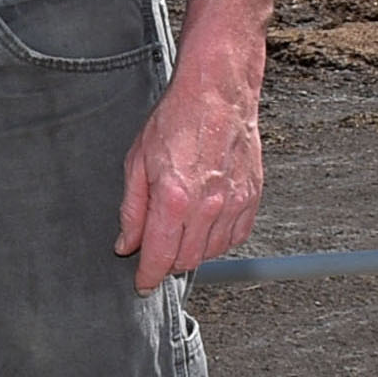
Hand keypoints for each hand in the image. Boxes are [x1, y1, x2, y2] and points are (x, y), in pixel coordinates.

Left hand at [115, 66, 263, 291]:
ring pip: (212, 252)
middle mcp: (207, 206)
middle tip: (156, 252)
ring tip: (180, 232)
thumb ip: (132, 210)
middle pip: (186, 261)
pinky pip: (236, 236)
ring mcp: (233, 203)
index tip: (142, 284)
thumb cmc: (177, 119)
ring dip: (193, 251)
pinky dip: (219, 239)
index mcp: (174, 199)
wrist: (217, 92)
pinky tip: (205, 225)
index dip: (147, 277)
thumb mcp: (137, 161)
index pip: (159, 257)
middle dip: (167, 263)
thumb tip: (126, 243)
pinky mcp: (251, 196)